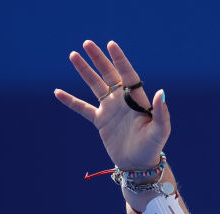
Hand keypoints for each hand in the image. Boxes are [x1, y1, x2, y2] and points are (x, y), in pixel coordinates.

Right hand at [54, 40, 169, 170]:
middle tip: (87, 43)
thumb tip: (162, 92)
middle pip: (108, 75)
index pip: (127, 75)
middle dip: (98, 59)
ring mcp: (110, 110)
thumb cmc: (152, 147)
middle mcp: (122, 101)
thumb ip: (161, 112)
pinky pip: (82, 108)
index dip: (119, 60)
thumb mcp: (160, 130)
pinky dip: (70, 101)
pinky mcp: (100, 122)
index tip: (111, 45)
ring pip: (95, 86)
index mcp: (136, 100)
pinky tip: (57, 92)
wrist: (139, 164)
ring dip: (84, 71)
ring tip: (73, 55)